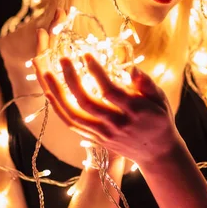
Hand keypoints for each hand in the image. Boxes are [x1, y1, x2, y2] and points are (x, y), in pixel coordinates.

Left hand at [32, 17, 180, 166]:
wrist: (156, 153)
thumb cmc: (159, 119)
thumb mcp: (160, 99)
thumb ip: (146, 83)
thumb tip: (132, 68)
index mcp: (134, 111)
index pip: (110, 91)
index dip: (96, 72)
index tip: (85, 54)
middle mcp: (116, 124)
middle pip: (87, 102)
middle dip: (71, 79)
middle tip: (63, 58)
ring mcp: (103, 134)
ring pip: (74, 115)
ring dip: (57, 94)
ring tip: (46, 73)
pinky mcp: (95, 139)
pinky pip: (72, 125)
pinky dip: (58, 109)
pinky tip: (49, 93)